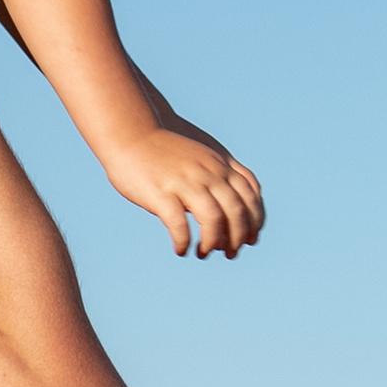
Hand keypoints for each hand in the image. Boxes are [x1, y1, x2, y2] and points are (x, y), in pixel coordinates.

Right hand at [101, 118, 265, 259]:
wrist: (130, 132)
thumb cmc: (163, 150)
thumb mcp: (201, 156)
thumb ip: (218, 174)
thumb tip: (229, 207)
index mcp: (219, 165)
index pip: (251, 195)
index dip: (256, 221)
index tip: (250, 240)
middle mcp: (207, 173)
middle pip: (236, 211)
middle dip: (238, 238)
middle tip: (230, 254)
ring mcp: (185, 182)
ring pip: (213, 219)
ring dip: (213, 243)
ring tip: (203, 253)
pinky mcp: (161, 192)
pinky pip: (179, 223)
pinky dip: (184, 241)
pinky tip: (180, 250)